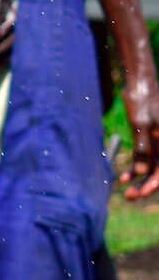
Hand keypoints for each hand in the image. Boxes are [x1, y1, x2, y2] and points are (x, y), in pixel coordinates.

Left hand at [122, 74, 158, 199]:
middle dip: (146, 186)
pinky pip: (145, 158)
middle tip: (129, 196)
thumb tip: (142, 172)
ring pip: (152, 167)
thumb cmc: (142, 101)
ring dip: (140, 179)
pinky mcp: (150, 139)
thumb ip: (143, 148)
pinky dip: (136, 168)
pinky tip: (124, 177)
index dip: (155, 184)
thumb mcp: (141, 124)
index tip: (142, 192)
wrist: (139, 83)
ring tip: (125, 189)